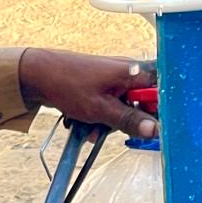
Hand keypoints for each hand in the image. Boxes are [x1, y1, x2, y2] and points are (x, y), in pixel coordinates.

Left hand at [19, 48, 158, 138]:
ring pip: (125, 108)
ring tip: (93, 128)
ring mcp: (115, 80)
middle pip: (143, 104)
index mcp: (134, 73)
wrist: (39, 75)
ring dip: (110, 123)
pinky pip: (111, 107)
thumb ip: (130, 120)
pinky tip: (86, 124)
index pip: (162, 93)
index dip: (160, 112)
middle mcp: (129, 73)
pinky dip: (101, 117)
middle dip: (129, 121)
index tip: (153, 129)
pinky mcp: (103, 87)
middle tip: (114, 129)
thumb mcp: (102, 109)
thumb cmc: (69, 84)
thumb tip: (154, 130)